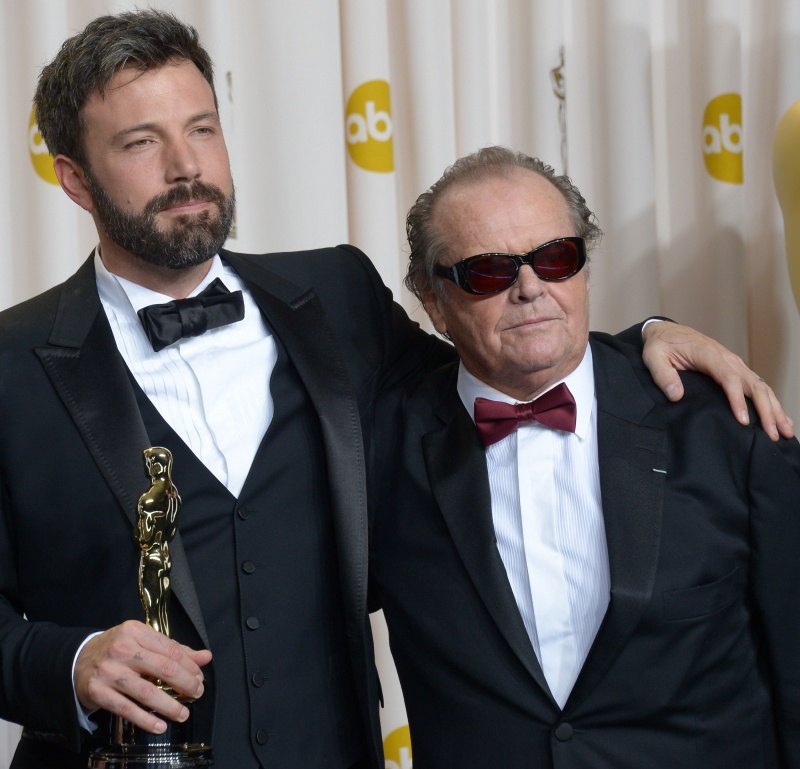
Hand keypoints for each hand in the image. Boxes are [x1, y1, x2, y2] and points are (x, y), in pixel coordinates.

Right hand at [75, 620, 211, 733]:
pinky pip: (127, 709)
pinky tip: (160, 725)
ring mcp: (109, 671)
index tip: (199, 677)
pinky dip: (146, 719)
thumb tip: (205, 657)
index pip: (171, 649)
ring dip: (169, 706)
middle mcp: (122, 649)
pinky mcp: (98, 692)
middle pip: (163, 668)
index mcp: (136, 631)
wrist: (77, 661)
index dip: (190, 666)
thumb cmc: (117, 650)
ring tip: (183, 714)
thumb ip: (174, 650)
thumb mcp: (143, 641)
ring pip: (147, 692)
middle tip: (197, 693)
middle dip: (185, 684)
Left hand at [641, 322, 793, 441]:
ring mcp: (734, 363)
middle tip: (772, 434)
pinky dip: (770, 401)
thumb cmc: (661, 345)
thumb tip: (675, 395)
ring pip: (761, 385)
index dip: (737, 399)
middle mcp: (727, 358)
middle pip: (753, 384)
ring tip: (784, 430)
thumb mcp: (653, 357)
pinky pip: (757, 385)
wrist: (667, 332)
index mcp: (708, 355)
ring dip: (774, 408)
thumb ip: (662, 375)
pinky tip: (778, 417)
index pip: (728, 378)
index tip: (742, 420)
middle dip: (765, 409)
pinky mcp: (735, 369)